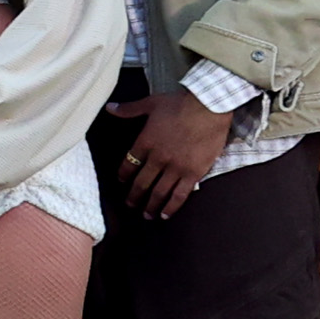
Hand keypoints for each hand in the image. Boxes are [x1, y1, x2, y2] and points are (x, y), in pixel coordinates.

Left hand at [122, 89, 231, 220]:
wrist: (209, 106)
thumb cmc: (180, 103)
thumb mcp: (151, 103)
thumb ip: (129, 109)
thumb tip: (110, 107)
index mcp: (145, 142)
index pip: (128, 164)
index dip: (123, 175)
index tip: (122, 182)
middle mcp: (158, 158)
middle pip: (141, 183)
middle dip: (133, 196)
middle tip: (129, 205)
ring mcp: (175, 168)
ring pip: (159, 192)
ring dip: (150, 206)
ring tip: (146, 214)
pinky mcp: (194, 173)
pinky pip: (180, 195)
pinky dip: (171, 207)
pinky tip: (164, 215)